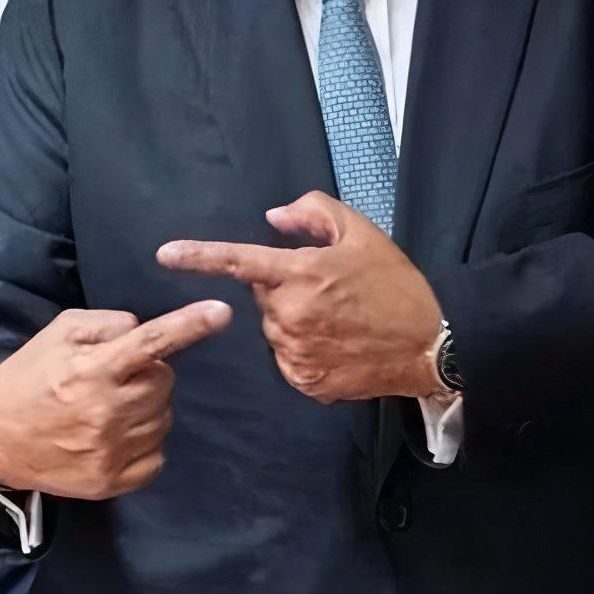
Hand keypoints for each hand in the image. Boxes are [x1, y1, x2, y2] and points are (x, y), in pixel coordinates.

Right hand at [0, 301, 231, 500]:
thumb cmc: (29, 377)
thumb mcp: (57, 334)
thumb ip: (105, 325)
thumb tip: (142, 330)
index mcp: (91, 370)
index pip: (150, 343)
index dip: (189, 325)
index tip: (221, 311)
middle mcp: (105, 412)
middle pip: (165, 382)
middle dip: (151, 372)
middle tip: (119, 375)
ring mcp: (111, 451)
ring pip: (164, 418)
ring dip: (148, 406)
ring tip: (112, 405)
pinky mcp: (112, 481)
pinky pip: (157, 455)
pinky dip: (145, 441)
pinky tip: (116, 434)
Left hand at [157, 191, 443, 404]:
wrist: (429, 346)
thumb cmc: (395, 284)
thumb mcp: (360, 232)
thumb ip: (312, 213)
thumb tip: (273, 218)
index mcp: (300, 273)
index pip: (238, 261)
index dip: (198, 256)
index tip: (165, 253)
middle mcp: (290, 314)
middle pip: (263, 297)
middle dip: (284, 290)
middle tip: (328, 291)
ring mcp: (295, 351)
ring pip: (275, 329)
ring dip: (294, 321)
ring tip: (338, 320)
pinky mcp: (305, 381)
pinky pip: (289, 358)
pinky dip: (304, 350)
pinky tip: (337, 345)